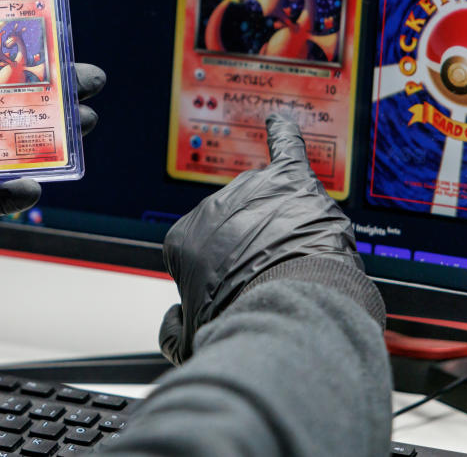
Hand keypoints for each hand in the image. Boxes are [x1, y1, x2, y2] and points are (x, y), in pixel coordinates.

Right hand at [158, 114, 358, 364]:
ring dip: (280, 229)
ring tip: (293, 261)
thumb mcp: (187, 340)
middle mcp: (214, 207)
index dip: (225, 279)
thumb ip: (173, 329)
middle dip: (254, 253)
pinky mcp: (290, 183)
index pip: (204, 253)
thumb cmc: (238, 321)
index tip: (238, 296)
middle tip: (271, 284)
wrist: (284, 312)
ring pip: (270, 208)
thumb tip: (172, 325)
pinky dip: (283, 135)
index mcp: (183, 237)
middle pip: (239, 226)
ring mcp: (253, 191)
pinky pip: (286, 150)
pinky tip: (279, 125)